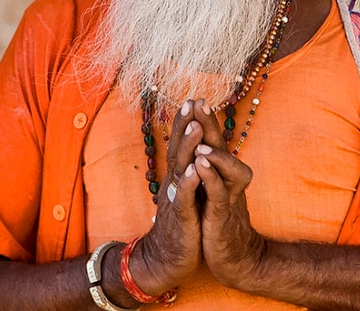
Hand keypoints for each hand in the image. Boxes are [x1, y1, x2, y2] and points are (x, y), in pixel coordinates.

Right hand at [128, 99, 204, 294]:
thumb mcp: (185, 195)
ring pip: (181, 169)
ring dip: (187, 147)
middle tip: (191, 102)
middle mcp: (174, 184)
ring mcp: (176, 200)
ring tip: (194, 126)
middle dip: (184, 126)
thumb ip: (187, 173)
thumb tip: (193, 150)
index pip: (180, 145)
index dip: (185, 123)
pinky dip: (189, 183)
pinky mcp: (182, 218)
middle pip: (178, 149)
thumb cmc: (180, 225)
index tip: (193, 99)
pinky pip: (185, 198)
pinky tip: (195, 170)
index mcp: (177, 178)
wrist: (165, 260)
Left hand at [189, 102, 267, 288]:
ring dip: (215, 153)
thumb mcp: (211, 194)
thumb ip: (209, 171)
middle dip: (211, 125)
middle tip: (200, 102)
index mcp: (222, 175)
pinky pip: (219, 195)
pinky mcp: (223, 218)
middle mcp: (229, 182)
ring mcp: (229, 199)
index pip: (214, 142)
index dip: (206, 122)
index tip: (194, 99)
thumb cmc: (220, 224)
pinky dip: (210, 179)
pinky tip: (199, 166)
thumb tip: (199, 148)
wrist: (236, 260)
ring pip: (228, 170)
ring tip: (201, 138)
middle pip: (222, 147)